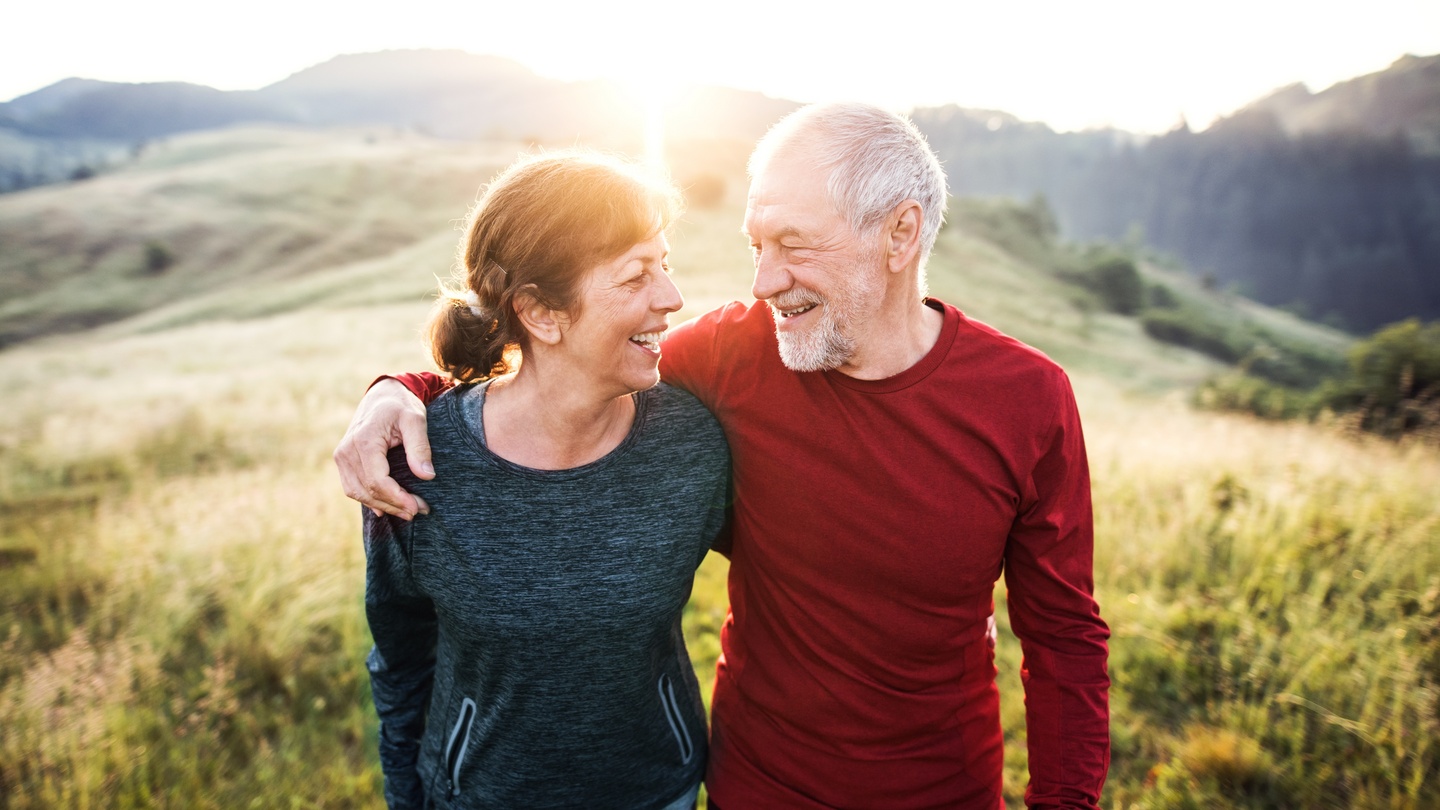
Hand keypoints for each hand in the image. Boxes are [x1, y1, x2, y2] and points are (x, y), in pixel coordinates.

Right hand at [334, 379, 433, 519]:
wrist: (382, 394)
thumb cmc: (401, 404)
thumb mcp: (416, 419)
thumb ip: (420, 447)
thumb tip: (427, 476)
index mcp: (364, 441)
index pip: (378, 481)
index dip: (397, 498)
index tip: (418, 507)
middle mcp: (347, 451)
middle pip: (367, 490)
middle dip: (394, 505)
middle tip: (419, 511)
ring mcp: (342, 456)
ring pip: (357, 492)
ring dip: (382, 505)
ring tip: (407, 511)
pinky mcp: (342, 459)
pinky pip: (352, 487)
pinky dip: (368, 499)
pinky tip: (386, 507)